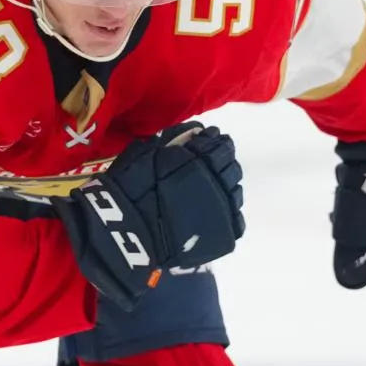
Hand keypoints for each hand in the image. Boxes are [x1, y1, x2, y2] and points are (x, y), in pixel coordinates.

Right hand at [53, 122, 244, 310]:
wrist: (128, 234)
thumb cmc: (131, 189)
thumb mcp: (146, 152)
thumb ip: (174, 138)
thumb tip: (198, 130)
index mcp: (202, 160)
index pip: (221, 146)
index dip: (215, 144)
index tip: (208, 145)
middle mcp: (217, 182)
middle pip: (232, 168)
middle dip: (222, 165)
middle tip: (208, 169)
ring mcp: (223, 209)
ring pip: (236, 192)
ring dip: (225, 189)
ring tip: (209, 193)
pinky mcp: (223, 235)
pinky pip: (237, 221)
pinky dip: (228, 214)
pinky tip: (213, 214)